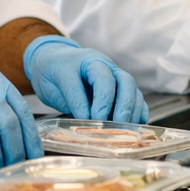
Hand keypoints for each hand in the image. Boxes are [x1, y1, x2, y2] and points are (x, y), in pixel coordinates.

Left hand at [23, 35, 148, 122]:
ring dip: (130, 110)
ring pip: (132, 88)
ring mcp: (115, 73)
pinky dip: (137, 111)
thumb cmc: (52, 73)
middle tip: (113, 125)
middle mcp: (104, 64)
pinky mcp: (121, 86)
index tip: (88, 119)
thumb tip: (86, 119)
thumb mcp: (51, 83)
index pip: (97, 79)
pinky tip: (133, 127)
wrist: (55, 60)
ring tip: (123, 130)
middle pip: (122, 80)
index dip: (96, 100)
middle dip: (120, 104)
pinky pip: (136, 96)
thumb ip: (69, 98)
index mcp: (84, 60)